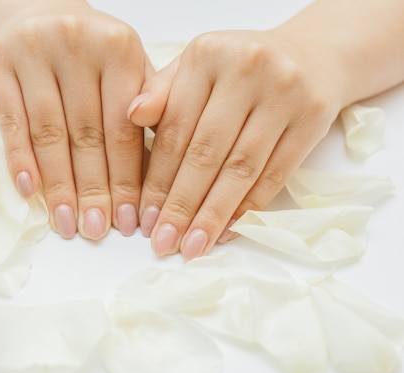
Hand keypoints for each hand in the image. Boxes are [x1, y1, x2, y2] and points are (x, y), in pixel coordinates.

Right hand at [0, 3, 150, 239]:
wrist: (43, 10)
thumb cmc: (95, 53)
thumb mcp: (130, 67)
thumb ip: (147, 110)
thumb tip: (153, 176)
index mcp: (119, 47)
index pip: (124, 127)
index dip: (126, 178)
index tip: (128, 219)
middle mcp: (77, 43)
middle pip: (86, 134)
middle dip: (93, 189)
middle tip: (96, 230)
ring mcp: (33, 50)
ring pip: (48, 132)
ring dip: (58, 185)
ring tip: (67, 223)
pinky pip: (10, 120)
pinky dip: (19, 159)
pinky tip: (30, 191)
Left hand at [128, 29, 343, 258]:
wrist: (311, 55)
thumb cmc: (238, 69)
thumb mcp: (195, 68)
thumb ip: (162, 93)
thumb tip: (131, 116)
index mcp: (207, 54)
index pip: (174, 129)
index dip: (156, 178)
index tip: (143, 217)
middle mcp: (248, 67)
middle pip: (206, 151)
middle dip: (181, 204)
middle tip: (164, 242)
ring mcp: (285, 91)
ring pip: (240, 167)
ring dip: (213, 214)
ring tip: (192, 246)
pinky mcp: (313, 116)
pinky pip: (275, 173)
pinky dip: (249, 206)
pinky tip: (228, 230)